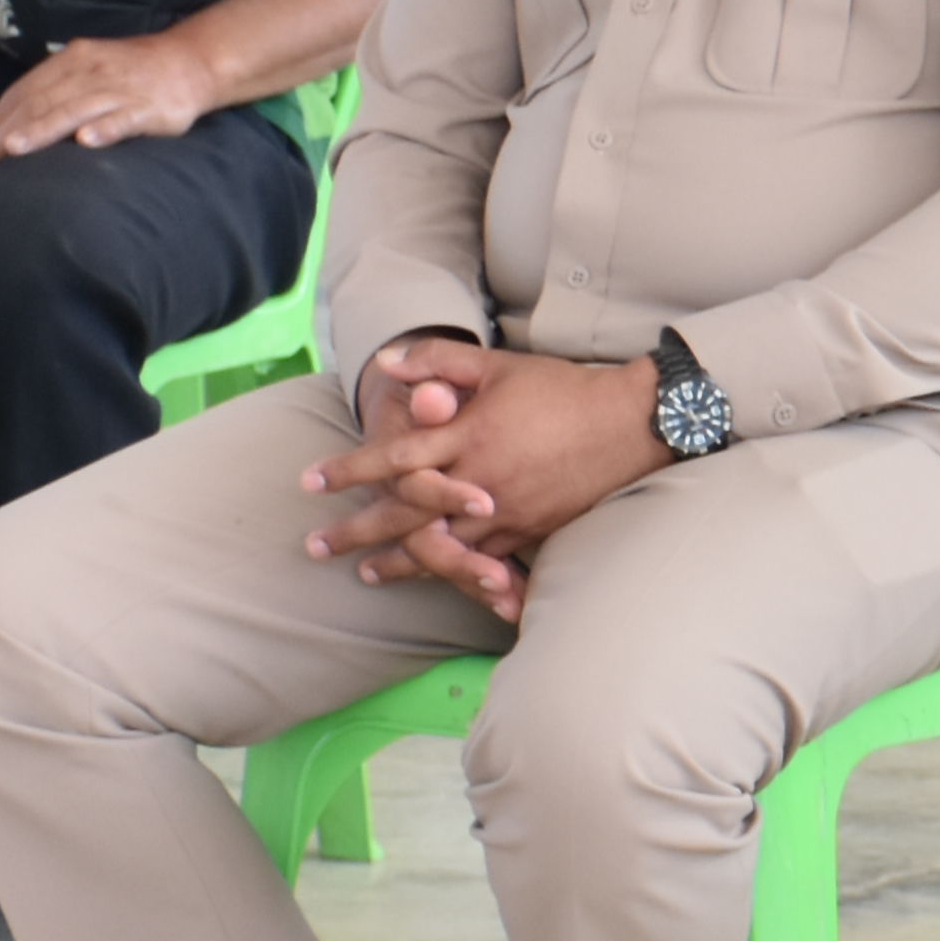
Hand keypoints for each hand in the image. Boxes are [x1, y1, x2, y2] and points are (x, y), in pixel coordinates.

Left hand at [0, 31, 218, 160]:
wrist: (192, 62)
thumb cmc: (131, 73)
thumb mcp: (84, 72)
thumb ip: (41, 92)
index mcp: (73, 60)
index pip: (28, 89)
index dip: (1, 114)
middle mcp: (93, 71)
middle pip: (45, 101)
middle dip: (12, 128)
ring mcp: (122, 89)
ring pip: (75, 110)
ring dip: (44, 129)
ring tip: (17, 148)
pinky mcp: (151, 108)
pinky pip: (125, 119)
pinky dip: (106, 128)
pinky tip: (88, 141)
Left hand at [298, 340, 675, 615]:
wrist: (630, 423)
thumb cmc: (561, 389)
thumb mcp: (498, 366)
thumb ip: (438, 362)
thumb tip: (386, 364)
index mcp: (468, 435)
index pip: (394, 458)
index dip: (348, 470)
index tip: (309, 482)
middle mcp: (480, 480)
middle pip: (404, 515)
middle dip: (356, 532)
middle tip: (315, 548)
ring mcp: (506, 511)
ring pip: (440, 547)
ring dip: (398, 563)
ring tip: (366, 574)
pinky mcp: (531, 529)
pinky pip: (483, 560)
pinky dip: (452, 574)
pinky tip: (433, 578)